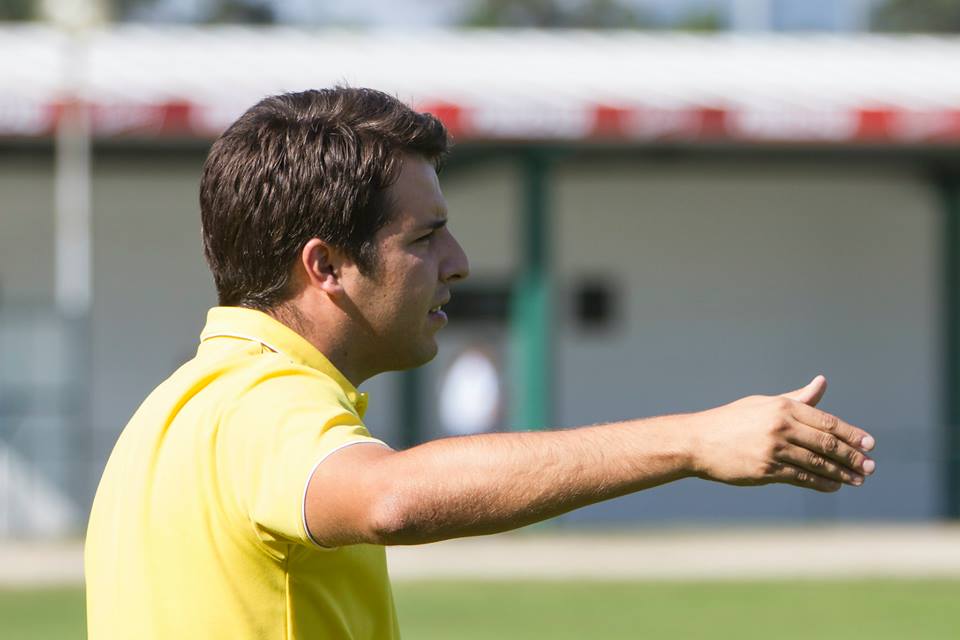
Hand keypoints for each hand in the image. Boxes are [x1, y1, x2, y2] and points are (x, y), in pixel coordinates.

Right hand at [689, 376, 875, 491]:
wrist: (697, 441)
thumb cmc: (731, 421)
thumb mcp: (763, 403)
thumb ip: (797, 398)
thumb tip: (822, 382)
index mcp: (781, 407)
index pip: (825, 421)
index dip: (851, 434)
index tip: (870, 444)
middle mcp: (779, 426)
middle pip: (826, 443)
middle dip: (852, 456)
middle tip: (870, 466)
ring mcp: (773, 450)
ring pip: (817, 463)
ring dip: (842, 473)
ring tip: (858, 479)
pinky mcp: (765, 470)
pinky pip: (801, 478)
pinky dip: (821, 483)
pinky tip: (834, 486)